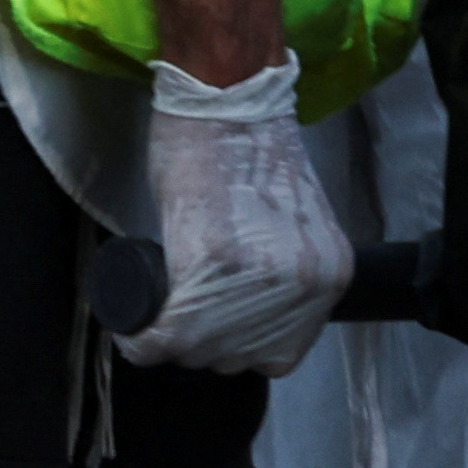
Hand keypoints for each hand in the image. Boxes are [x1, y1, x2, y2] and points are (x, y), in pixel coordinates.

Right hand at [121, 55, 350, 372]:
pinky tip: (136, 331)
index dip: (238, 348)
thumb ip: (288, 272)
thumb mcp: (294, 231)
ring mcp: (261, 277)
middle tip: (178, 319)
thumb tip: (257, 317)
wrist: (230, 109)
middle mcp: (305, 284)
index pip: (280, 355)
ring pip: (199, 353)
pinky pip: (166, 335)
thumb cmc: (251, 160)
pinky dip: (143, 340)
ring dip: (171, 344)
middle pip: (236, 358)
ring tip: (158, 319)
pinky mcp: (211, 264)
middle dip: (201, 346)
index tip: (212, 331)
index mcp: (331, 275)